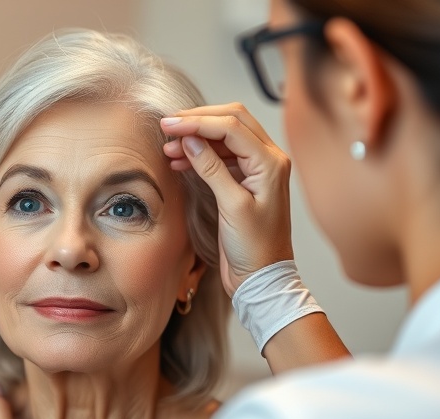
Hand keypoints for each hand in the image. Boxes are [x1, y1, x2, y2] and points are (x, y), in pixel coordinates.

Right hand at [161, 103, 293, 294]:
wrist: (261, 277)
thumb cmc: (254, 249)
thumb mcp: (232, 206)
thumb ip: (211, 169)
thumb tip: (190, 140)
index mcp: (271, 163)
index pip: (231, 127)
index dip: (197, 122)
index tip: (169, 125)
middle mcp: (268, 160)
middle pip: (232, 121)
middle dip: (198, 120)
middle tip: (168, 126)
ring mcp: (257, 169)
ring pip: (225, 136)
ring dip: (197, 137)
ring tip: (169, 147)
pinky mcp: (244, 181)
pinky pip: (221, 155)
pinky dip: (200, 153)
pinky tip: (180, 159)